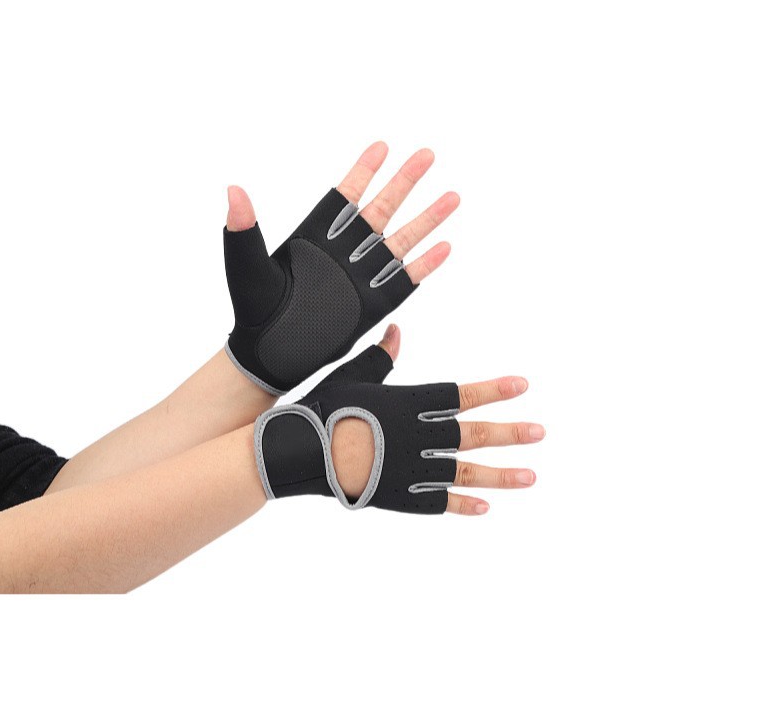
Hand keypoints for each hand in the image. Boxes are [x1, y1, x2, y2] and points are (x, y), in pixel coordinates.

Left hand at [223, 141, 459, 393]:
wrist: (267, 352)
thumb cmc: (253, 308)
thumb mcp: (245, 267)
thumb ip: (243, 230)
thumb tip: (234, 191)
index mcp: (315, 236)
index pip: (344, 197)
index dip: (363, 172)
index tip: (381, 146)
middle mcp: (344, 251)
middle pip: (382, 209)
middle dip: (404, 182)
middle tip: (427, 154)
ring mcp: (362, 277)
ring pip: (400, 240)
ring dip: (426, 219)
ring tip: (452, 196)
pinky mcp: (373, 304)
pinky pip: (404, 280)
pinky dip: (424, 265)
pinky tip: (444, 247)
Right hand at [330, 325, 543, 515]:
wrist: (299, 450)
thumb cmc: (325, 407)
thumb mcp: (353, 375)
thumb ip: (381, 356)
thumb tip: (397, 330)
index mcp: (409, 403)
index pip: (461, 395)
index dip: (493, 390)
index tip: (522, 386)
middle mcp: (418, 435)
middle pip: (473, 434)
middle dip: (510, 433)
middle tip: (540, 432)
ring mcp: (412, 468)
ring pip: (465, 471)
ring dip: (501, 474)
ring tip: (531, 475)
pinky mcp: (400, 495)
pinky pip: (438, 502)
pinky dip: (462, 505)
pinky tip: (486, 508)